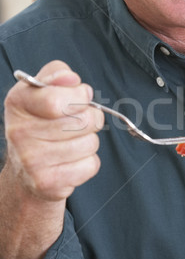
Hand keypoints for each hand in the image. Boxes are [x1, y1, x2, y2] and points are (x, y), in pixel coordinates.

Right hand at [4, 60, 103, 201]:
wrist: (25, 172)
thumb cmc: (41, 124)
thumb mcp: (42, 91)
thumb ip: (57, 75)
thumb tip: (71, 79)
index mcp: (18, 103)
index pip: (56, 100)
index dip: (80, 96)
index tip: (82, 96)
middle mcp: (19, 132)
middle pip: (82, 121)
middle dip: (91, 118)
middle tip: (79, 122)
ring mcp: (32, 160)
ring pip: (90, 143)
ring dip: (89, 141)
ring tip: (72, 142)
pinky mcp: (47, 183)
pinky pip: (90, 165)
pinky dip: (88, 162)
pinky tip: (71, 160)